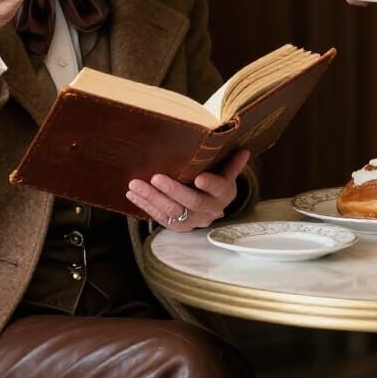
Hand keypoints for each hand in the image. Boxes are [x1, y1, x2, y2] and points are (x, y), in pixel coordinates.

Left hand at [126, 149, 251, 231]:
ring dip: (152, 198)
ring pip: (172, 212)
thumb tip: (245, 150)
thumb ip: (232, 163)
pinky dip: (145, 206)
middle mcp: (209, 210)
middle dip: (172, 190)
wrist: (212, 209)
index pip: (218, 189)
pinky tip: (132, 195)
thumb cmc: (217, 185)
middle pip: (191, 202)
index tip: (198, 177)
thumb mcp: (226, 174)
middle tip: (155, 177)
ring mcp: (193, 221)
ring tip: (135, 184)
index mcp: (223, 194)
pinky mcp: (178, 227)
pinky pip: (160, 218)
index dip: (209, 184)